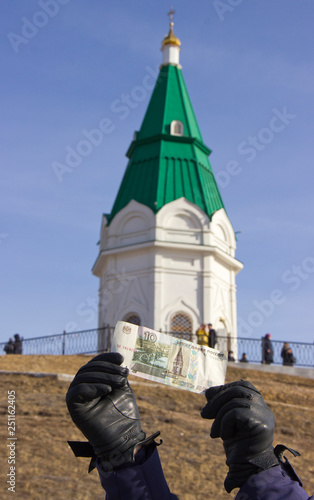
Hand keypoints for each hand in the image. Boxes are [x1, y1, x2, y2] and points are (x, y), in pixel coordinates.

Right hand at [66, 352, 145, 469]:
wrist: (124, 436)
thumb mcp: (122, 387)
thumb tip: (116, 357)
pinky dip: (92, 387)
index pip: (95, 363)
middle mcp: (82, 387)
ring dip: (103, 377)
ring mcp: (77, 397)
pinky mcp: (73, 407)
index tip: (121, 358)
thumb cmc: (124, 413)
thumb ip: (116, 372)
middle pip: (89, 368)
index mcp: (93, 381)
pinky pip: (77, 391)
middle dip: (108, 369)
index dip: (106, 358)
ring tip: (118, 384)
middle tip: (124, 374)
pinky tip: (106, 390)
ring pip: (83, 377)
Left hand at [201, 380, 278, 491]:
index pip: (244, 386)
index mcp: (259, 407)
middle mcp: (264, 409)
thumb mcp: (228, 422)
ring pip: (235, 402)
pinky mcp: (260, 424)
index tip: (208, 396)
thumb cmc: (238, 447)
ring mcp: (264, 416)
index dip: (225, 388)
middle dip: (217, 400)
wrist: (248, 471)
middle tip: (204, 414)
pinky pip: (236, 413)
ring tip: (214, 433)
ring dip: (219, 416)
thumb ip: (223, 406)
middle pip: (238, 391)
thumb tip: (208, 392)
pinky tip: (224, 437)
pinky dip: (225, 423)